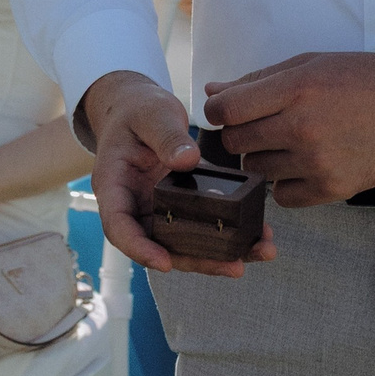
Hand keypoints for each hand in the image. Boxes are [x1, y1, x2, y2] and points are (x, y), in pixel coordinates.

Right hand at [82, 71, 275, 277]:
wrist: (140, 108)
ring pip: (185, 243)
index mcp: (115, 186)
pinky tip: (258, 234)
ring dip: (220, 254)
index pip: (119, 227)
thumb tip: (187, 161)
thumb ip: (166, 135)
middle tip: (234, 266)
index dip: (140, 249)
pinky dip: (229, 233)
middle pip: (160, 245)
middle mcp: (136, 206)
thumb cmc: (137, 110)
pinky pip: (204, 225)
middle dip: (197, 261)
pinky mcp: (183, 206)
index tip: (165, 262)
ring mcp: (160, 209)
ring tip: (259, 252)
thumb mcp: (151, 114)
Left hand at [205, 52, 374, 207]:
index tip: (230, 110)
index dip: (219, 110)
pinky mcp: (334, 189)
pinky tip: (305, 163)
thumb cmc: (363, 78)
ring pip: (257, 170)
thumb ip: (257, 80)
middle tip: (264, 124)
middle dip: (240, 134)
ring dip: (265, 157)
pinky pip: (283, 196)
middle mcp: (303, 127)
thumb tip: (212, 93)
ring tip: (293, 140)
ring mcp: (318, 162)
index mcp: (296, 89)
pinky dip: (286, 183)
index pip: (226, 110)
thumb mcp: (310, 64)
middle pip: (235, 143)